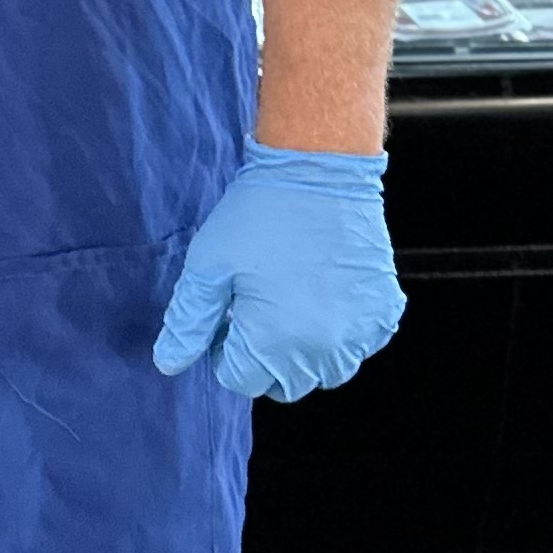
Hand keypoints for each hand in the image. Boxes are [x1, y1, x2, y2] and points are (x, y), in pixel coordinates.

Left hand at [153, 145, 404, 403]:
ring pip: (325, 371)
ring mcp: (360, 332)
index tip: (227, 314)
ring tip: (289, 301)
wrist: (320, 169)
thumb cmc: (259, 213)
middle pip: (285, 384)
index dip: (224, 349)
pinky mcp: (383, 312)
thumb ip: (189, 321)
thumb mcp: (209, 265)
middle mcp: (324, 348)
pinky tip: (324, 294)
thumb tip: (169, 364)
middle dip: (263, 356)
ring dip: (304, 351)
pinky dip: (340, 332)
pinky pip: (358, 345)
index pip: (241, 379)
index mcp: (277, 341)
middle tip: (255, 306)